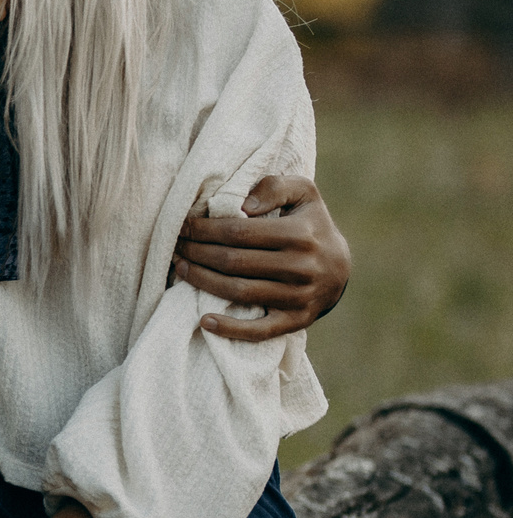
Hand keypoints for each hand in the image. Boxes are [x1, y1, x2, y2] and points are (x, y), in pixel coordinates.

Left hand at [173, 174, 351, 341]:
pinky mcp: (296, 320)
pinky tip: (204, 321)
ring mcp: (299, 297)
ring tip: (181, 268)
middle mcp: (302, 267)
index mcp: (300, 234)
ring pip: (238, 291)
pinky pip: (260, 330)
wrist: (341, 268)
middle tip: (176, 246)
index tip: (182, 226)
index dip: (204, 229)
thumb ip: (276, 187)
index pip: (238, 232)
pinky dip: (231, 329)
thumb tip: (244, 204)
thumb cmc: (311, 225)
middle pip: (233, 261)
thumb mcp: (303, 194)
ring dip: (202, 281)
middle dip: (197, 252)